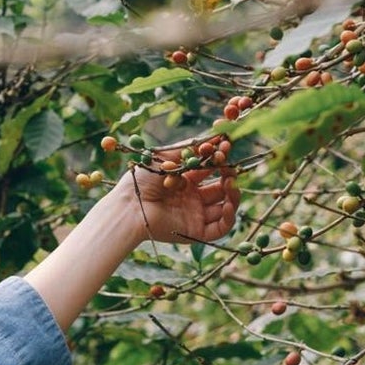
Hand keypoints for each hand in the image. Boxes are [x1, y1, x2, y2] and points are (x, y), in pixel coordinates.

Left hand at [108, 150, 239, 246]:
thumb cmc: (144, 178)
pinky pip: (220, 229)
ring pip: (224, 209)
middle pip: (221, 190)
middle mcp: (191, 199)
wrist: (130, 204)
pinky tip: (227, 205)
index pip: (211, 171)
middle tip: (230, 169)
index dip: (221, 161)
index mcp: (185, 181)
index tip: (226, 149)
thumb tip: (219, 133)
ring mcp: (194, 216)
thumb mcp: (170, 155)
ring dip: (234, 196)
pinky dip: (229, 217)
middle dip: (230, 178)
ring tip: (230, 185)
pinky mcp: (195, 232)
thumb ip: (195, 146)